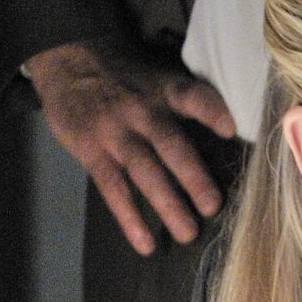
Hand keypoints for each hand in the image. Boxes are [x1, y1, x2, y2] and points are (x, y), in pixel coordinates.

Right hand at [24, 36, 235, 254]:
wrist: (69, 57)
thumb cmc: (128, 74)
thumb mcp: (158, 73)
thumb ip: (187, 100)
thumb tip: (232, 134)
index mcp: (165, 90)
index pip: (192, 96)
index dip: (211, 111)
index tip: (230, 129)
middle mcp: (143, 112)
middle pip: (170, 145)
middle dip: (193, 177)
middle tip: (213, 207)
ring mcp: (116, 134)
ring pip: (144, 172)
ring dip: (167, 204)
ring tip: (188, 234)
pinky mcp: (92, 152)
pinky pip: (113, 189)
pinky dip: (130, 219)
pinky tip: (145, 243)